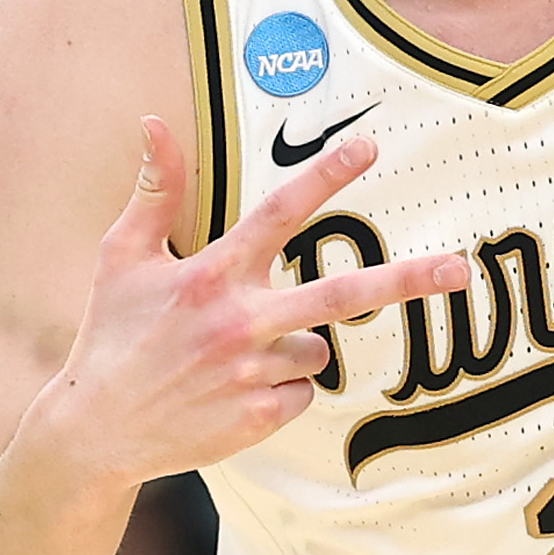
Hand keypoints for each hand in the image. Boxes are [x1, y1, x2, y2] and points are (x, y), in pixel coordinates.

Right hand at [19, 116, 465, 493]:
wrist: (94, 434)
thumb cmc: (109, 335)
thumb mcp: (121, 257)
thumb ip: (153, 190)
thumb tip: (153, 121)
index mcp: (210, 276)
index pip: (278, 215)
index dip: (325, 177)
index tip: (369, 146)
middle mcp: (238, 323)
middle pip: (340, 295)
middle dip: (406, 280)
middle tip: (459, 269)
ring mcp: (253, 375)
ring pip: (317, 347)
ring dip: (294, 343)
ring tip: (234, 354)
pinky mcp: (259, 419)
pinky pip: (302, 391)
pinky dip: (281, 386)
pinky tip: (233, 389)